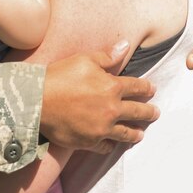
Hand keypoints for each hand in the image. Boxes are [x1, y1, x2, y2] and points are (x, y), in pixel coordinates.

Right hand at [40, 40, 158, 152]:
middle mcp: (111, 109)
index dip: (146, 88)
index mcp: (112, 87)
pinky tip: (113, 144)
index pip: (137, 87)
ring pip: (126, 133)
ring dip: (136, 132)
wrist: (37, 101)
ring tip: (141, 134)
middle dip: (149, 112)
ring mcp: (102, 128)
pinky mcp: (89, 142)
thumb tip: (125, 46)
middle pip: (137, 112)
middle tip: (156, 113)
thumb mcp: (84, 59)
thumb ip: (107, 56)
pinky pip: (105, 146)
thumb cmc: (60, 76)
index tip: (152, 89)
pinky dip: (111, 145)